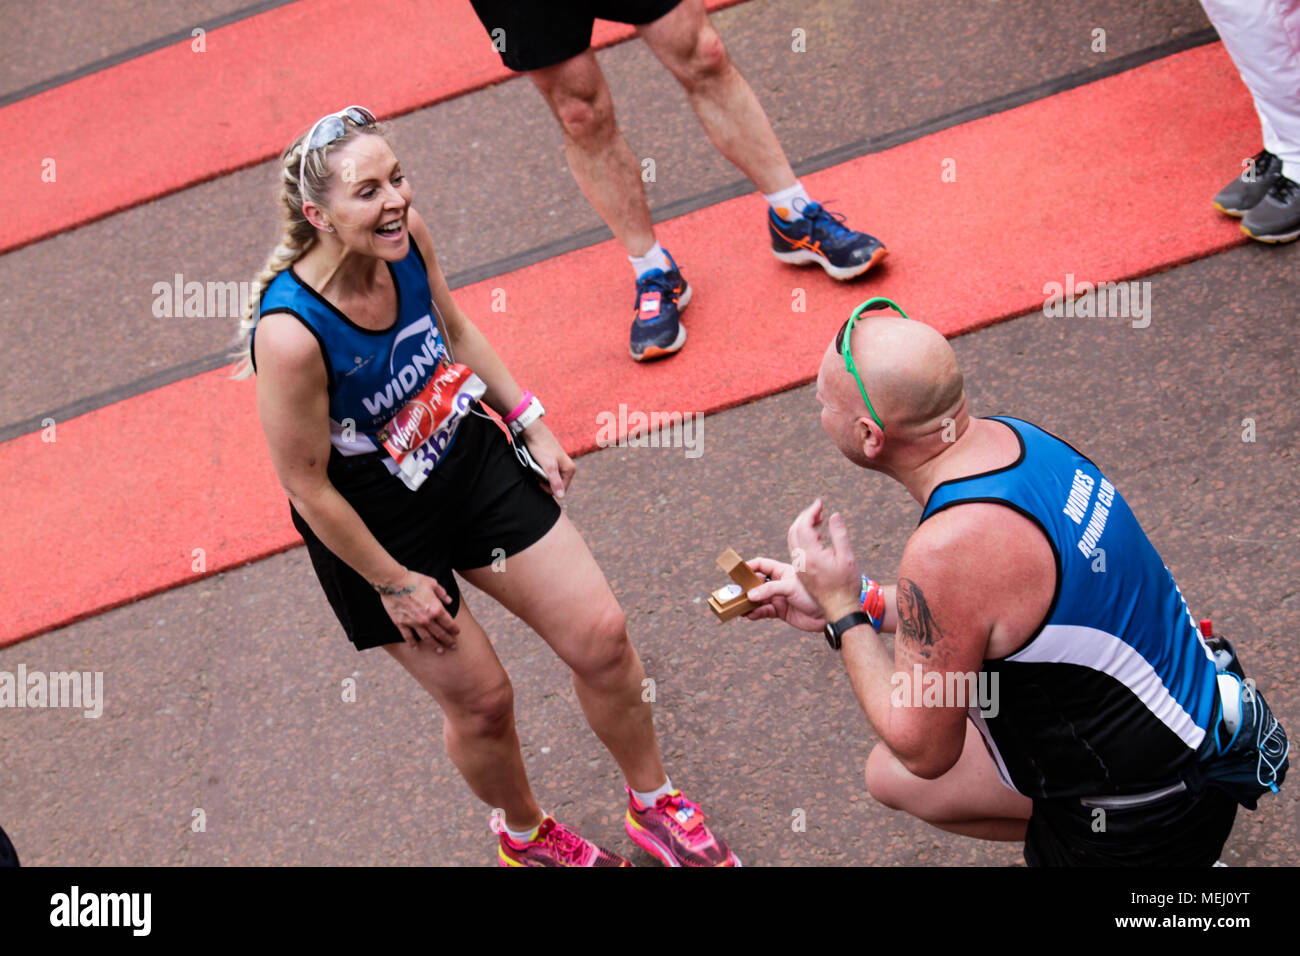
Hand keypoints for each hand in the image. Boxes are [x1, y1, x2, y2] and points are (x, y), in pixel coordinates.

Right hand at [377, 569, 459, 651]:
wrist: (394, 582)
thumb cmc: (414, 580)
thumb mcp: (432, 583)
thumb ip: (442, 594)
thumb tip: (449, 601)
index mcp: (436, 609)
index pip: (449, 623)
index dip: (454, 629)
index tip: (457, 633)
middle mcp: (426, 619)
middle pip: (440, 633)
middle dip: (448, 640)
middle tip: (453, 646)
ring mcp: (413, 623)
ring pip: (426, 638)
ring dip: (434, 645)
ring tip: (440, 651)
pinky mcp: (401, 623)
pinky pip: (408, 637)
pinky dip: (412, 643)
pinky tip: (416, 648)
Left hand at [521, 421, 574, 499]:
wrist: (534, 432)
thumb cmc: (542, 447)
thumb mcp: (548, 466)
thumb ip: (555, 482)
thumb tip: (561, 497)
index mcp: (570, 470)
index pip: (560, 490)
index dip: (548, 488)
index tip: (538, 479)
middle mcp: (567, 468)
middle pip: (556, 485)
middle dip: (545, 482)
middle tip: (536, 473)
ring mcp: (560, 464)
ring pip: (550, 478)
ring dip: (542, 476)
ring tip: (536, 467)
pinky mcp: (552, 461)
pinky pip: (547, 472)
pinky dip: (540, 471)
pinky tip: (536, 464)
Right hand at [743, 557, 826, 631]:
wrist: (828, 614)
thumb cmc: (814, 594)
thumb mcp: (790, 587)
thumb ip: (770, 590)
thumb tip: (750, 595)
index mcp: (782, 571)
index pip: (761, 565)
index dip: (748, 567)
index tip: (735, 572)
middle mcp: (778, 583)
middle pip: (756, 582)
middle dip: (745, 587)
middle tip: (733, 592)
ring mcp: (778, 597)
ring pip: (758, 598)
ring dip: (748, 602)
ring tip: (739, 607)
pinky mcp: (780, 611)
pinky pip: (763, 611)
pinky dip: (755, 613)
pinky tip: (749, 615)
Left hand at [787, 498, 861, 622]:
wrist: (840, 608)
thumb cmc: (846, 584)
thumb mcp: (847, 557)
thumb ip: (839, 534)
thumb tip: (833, 515)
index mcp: (811, 555)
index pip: (804, 526)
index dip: (810, 511)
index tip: (820, 502)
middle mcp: (801, 560)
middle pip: (794, 530)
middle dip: (804, 516)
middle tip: (819, 509)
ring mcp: (799, 566)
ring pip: (793, 539)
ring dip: (803, 526)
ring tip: (819, 520)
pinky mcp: (801, 572)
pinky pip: (796, 548)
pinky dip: (803, 537)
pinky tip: (817, 537)